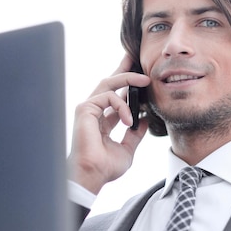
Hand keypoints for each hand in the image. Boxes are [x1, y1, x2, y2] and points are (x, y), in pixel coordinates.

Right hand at [67, 54, 149, 193]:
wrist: (93, 174)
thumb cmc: (105, 167)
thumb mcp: (127, 149)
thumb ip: (135, 134)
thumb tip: (145, 120)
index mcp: (103, 121)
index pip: (115, 97)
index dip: (126, 84)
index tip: (140, 76)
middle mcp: (94, 112)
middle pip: (109, 83)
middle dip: (123, 68)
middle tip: (135, 56)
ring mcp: (88, 109)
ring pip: (109, 83)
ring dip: (128, 79)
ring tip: (145, 81)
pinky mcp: (85, 109)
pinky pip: (108, 96)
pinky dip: (122, 105)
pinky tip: (130, 119)